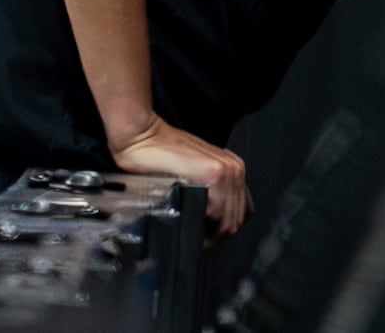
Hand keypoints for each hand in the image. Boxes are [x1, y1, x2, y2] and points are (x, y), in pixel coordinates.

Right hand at [111, 115, 250, 238]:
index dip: (225, 229)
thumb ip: (203, 194)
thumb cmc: (158, 156)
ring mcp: (227, 170)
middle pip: (238, 217)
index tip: (206, 240)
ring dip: (213, 237)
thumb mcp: (189, 176)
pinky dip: (206, 225)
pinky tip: (190, 230)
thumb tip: (204, 225)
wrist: (143, 136)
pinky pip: (219, 210)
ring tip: (193, 244)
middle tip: (198, 248)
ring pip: (230, 218)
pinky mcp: (213, 173)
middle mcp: (235, 168)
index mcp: (232, 169)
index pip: (241, 210)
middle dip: (218, 238)